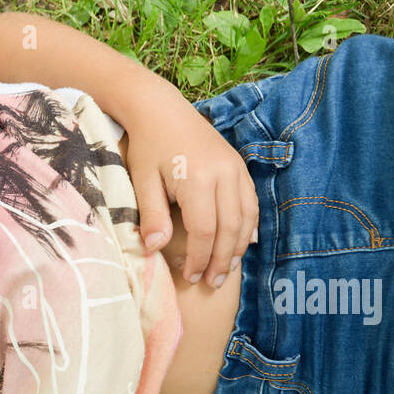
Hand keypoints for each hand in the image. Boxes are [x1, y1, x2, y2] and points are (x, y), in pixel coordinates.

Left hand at [124, 99, 259, 288]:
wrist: (162, 110)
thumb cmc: (148, 147)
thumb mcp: (143, 181)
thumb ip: (152, 215)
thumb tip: (154, 248)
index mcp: (199, 179)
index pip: (204, 230)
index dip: (200, 258)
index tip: (190, 276)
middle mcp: (224, 174)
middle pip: (230, 228)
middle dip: (222, 260)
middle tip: (212, 283)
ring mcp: (236, 168)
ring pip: (246, 217)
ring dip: (238, 247)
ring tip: (227, 270)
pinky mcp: (240, 166)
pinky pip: (251, 202)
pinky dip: (249, 226)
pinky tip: (243, 244)